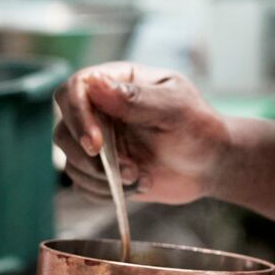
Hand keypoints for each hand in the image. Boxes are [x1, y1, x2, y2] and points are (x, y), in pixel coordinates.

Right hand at [53, 64, 231, 205]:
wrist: (210, 164)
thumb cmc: (198, 128)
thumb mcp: (176, 108)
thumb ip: (137, 98)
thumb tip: (95, 83)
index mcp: (117, 82)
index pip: (76, 89)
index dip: (78, 116)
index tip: (95, 145)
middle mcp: (100, 109)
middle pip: (64, 128)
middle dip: (90, 158)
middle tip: (128, 171)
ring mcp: (99, 141)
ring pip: (72, 161)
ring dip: (101, 178)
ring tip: (141, 178)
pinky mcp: (100, 169)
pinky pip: (83, 184)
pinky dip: (104, 192)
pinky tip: (138, 187)